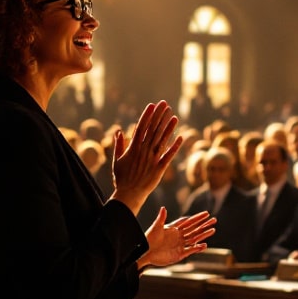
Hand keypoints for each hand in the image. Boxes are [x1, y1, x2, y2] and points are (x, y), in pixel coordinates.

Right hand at [111, 101, 182, 216]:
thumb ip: (118, 145)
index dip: (148, 115)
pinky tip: (181, 137)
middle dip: (159, 116)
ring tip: (174, 116)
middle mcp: (144, 150)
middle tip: (165, 104)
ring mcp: (152, 159)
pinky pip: (169, 155)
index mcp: (133, 147)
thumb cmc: (122, 179)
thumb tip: (118, 131)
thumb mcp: (117, 160)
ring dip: (169, 127)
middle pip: (153, 129)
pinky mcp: (160, 168)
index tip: (152, 105)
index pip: (142, 127)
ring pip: (162, 140)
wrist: (129, 195)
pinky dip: (175, 146)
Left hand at [138, 209, 216, 268]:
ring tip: (213, 230)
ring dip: (203, 234)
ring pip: (195, 238)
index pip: (189, 222)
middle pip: (194, 229)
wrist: (145, 253)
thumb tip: (163, 207)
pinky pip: (190, 250)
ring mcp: (180, 245)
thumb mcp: (155, 227)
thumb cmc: (149, 239)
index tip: (206, 213)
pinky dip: (197, 248)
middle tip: (214, 220)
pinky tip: (204, 245)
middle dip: (204, 225)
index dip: (197, 218)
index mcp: (174, 228)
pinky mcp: (179, 254)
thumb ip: (161, 218)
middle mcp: (179, 236)